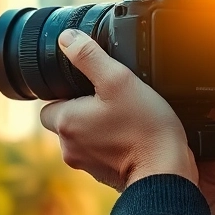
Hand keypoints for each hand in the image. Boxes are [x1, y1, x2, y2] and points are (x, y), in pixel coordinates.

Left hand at [39, 29, 196, 191]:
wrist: (166, 172)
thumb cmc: (144, 128)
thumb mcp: (118, 80)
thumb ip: (89, 56)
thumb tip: (66, 39)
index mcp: (65, 123)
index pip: (48, 103)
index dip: (66, 92)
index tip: (89, 86)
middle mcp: (69, 147)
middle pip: (67, 119)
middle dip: (83, 109)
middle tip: (111, 99)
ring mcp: (86, 164)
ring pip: (84, 136)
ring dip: (98, 126)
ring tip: (125, 116)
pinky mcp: (104, 175)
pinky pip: (101, 152)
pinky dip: (112, 143)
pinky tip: (132, 134)